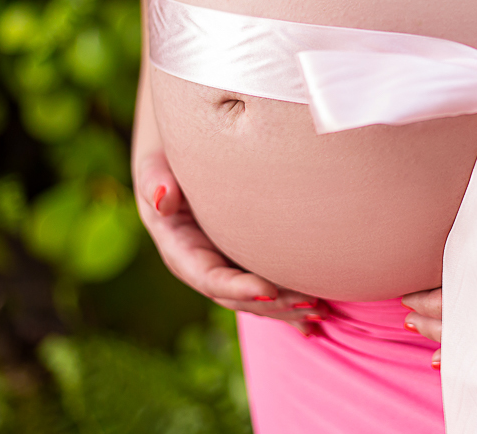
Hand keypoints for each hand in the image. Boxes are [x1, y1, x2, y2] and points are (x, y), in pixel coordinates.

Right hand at [134, 149, 326, 335]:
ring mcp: (224, 269)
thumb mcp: (155, 166)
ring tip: (321, 311)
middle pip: (238, 298)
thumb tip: (162, 199)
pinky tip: (316, 316)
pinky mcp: (242, 263)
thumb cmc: (168, 161)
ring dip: (287, 309)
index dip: (239, 288)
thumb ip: (154, 181)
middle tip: (312, 304)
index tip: (271, 290)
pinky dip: (289, 304)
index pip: (210, 278)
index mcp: (180, 251)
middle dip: (275, 306)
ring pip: (256, 299)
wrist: (177, 162)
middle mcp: (202, 268)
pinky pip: (267, 289)